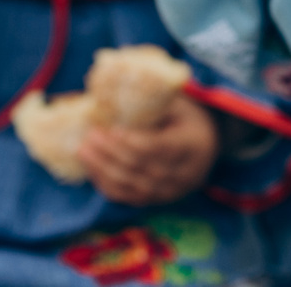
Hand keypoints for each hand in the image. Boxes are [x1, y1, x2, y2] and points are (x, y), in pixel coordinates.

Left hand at [76, 94, 218, 206]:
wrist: (208, 143)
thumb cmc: (185, 114)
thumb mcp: (176, 102)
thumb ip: (150, 99)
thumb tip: (106, 90)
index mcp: (192, 144)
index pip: (159, 147)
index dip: (133, 141)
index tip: (110, 129)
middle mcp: (185, 173)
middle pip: (142, 168)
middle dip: (111, 154)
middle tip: (89, 137)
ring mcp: (173, 191)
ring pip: (133, 187)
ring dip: (104, 170)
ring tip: (83, 152)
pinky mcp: (159, 200)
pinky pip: (130, 198)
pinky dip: (108, 185)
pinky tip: (92, 170)